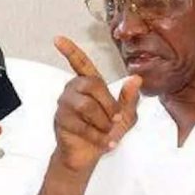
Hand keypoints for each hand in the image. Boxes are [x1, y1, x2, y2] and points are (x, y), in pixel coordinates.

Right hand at [53, 36, 141, 172]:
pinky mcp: (61, 121)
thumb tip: (136, 79)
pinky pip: (81, 125)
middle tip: (116, 120)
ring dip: (103, 122)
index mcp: (89, 84)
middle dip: (109, 105)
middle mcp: (74, 90)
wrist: (90, 155)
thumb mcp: (126, 116)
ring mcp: (65, 105)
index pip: (79, 63)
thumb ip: (130, 98)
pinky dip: (97, 136)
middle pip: (92, 84)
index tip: (58, 39)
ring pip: (86, 106)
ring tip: (106, 132)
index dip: (70, 51)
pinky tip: (103, 142)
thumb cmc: (105, 132)